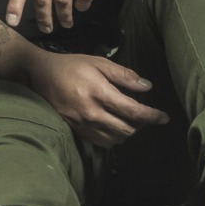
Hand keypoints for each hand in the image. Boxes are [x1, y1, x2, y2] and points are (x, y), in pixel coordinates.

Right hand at [20, 48, 169, 147]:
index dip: (152, 116)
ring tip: (127, 119)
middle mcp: (92, 112)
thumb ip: (124, 75)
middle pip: (128, 129)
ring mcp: (84, 124)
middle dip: (140, 124)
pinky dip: (114, 137)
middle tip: (141, 114)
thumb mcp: (99, 63)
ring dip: (128, 131)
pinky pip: (103, 142)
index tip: (164, 118)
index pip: (134, 111)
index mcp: (100, 93)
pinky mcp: (77, 130)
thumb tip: (146, 87)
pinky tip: (113, 125)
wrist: (40, 75)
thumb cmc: (71, 66)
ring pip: (117, 138)